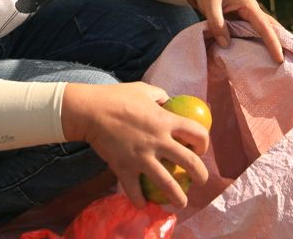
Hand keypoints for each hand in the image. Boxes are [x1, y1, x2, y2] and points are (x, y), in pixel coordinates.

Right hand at [61, 82, 209, 208]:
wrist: (89, 111)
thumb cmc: (115, 97)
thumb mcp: (142, 90)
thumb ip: (159, 96)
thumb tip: (167, 102)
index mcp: (165, 120)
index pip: (197, 133)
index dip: (204, 143)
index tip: (200, 149)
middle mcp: (158, 141)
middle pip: (191, 163)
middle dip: (201, 175)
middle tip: (200, 180)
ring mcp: (142, 157)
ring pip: (168, 184)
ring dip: (178, 197)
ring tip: (181, 203)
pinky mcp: (125, 168)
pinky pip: (135, 191)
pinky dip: (139, 200)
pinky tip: (143, 203)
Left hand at [190, 0, 283, 62]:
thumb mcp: (209, 3)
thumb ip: (216, 22)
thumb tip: (226, 44)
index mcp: (249, 6)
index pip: (264, 27)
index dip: (272, 43)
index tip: (279, 58)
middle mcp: (253, 11)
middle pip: (271, 29)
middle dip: (281, 44)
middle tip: (289, 63)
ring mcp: (249, 16)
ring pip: (265, 31)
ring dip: (273, 44)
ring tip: (282, 62)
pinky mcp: (243, 21)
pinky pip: (255, 33)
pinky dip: (260, 43)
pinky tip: (263, 55)